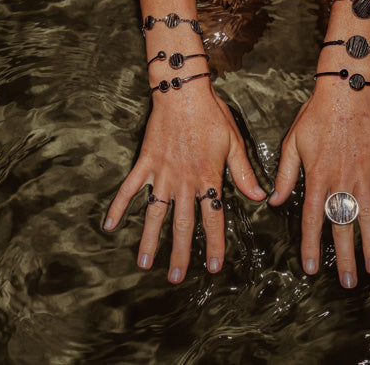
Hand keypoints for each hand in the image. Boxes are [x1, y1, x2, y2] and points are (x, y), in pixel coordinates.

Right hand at [104, 82, 265, 283]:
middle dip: (179, 253)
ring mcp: (162, 173)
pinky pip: (129, 188)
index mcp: (208, 178)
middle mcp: (184, 181)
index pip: (212, 219)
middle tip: (175, 277)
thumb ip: (244, 173)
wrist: (182, 92)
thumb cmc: (211, 115)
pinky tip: (110, 225)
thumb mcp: (234, 143)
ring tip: (145, 264)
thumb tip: (259, 197)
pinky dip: (119, 206)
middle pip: (181, 224)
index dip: (213, 244)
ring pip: (155, 214)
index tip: (213, 266)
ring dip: (150, 240)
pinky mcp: (145, 163)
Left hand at [270, 83, 369, 287]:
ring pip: (369, 217)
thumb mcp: (292, 144)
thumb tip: (274, 202)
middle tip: (348, 282)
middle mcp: (342, 182)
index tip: (311, 269)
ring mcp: (365, 176)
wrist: (344, 93)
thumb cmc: (314, 117)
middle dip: (344, 257)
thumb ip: (284, 175)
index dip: (311, 247)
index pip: (313, 220)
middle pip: (343, 226)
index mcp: (318, 179)